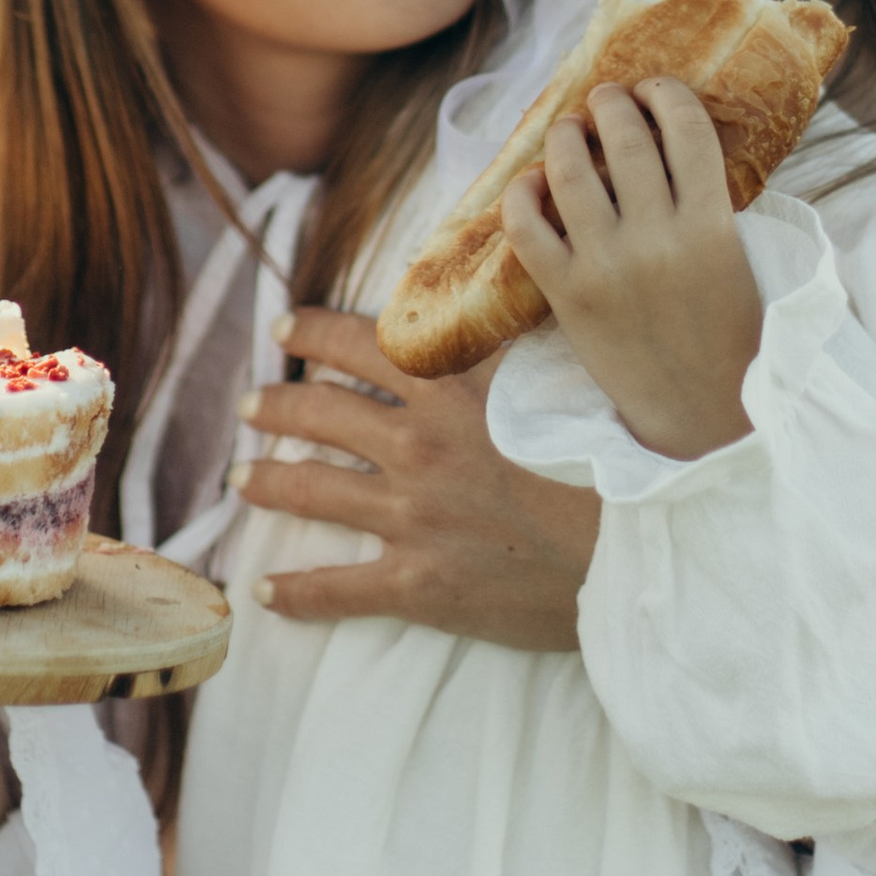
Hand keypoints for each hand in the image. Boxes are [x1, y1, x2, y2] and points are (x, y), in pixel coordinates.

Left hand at [233, 306, 600, 649]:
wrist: (634, 547)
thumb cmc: (608, 457)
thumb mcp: (561, 374)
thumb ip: (514, 335)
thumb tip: (495, 282)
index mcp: (449, 390)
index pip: (358, 345)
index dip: (313, 332)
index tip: (284, 327)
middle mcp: (417, 446)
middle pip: (320, 415)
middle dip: (275, 406)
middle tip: (249, 405)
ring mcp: (412, 517)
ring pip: (313, 491)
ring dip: (268, 482)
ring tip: (242, 479)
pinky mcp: (420, 584)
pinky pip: (339, 590)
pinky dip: (296, 593)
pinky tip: (265, 592)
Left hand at [500, 79, 763, 461]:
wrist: (701, 414)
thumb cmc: (727, 331)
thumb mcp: (737, 259)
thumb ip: (711, 201)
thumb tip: (675, 137)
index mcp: (712, 225)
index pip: (687, 128)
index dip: (666, 93)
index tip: (655, 88)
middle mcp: (658, 238)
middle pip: (626, 136)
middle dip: (612, 102)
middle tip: (607, 99)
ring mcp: (607, 266)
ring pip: (571, 170)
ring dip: (566, 135)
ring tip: (569, 130)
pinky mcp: (567, 295)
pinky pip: (527, 226)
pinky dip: (522, 193)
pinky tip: (532, 184)